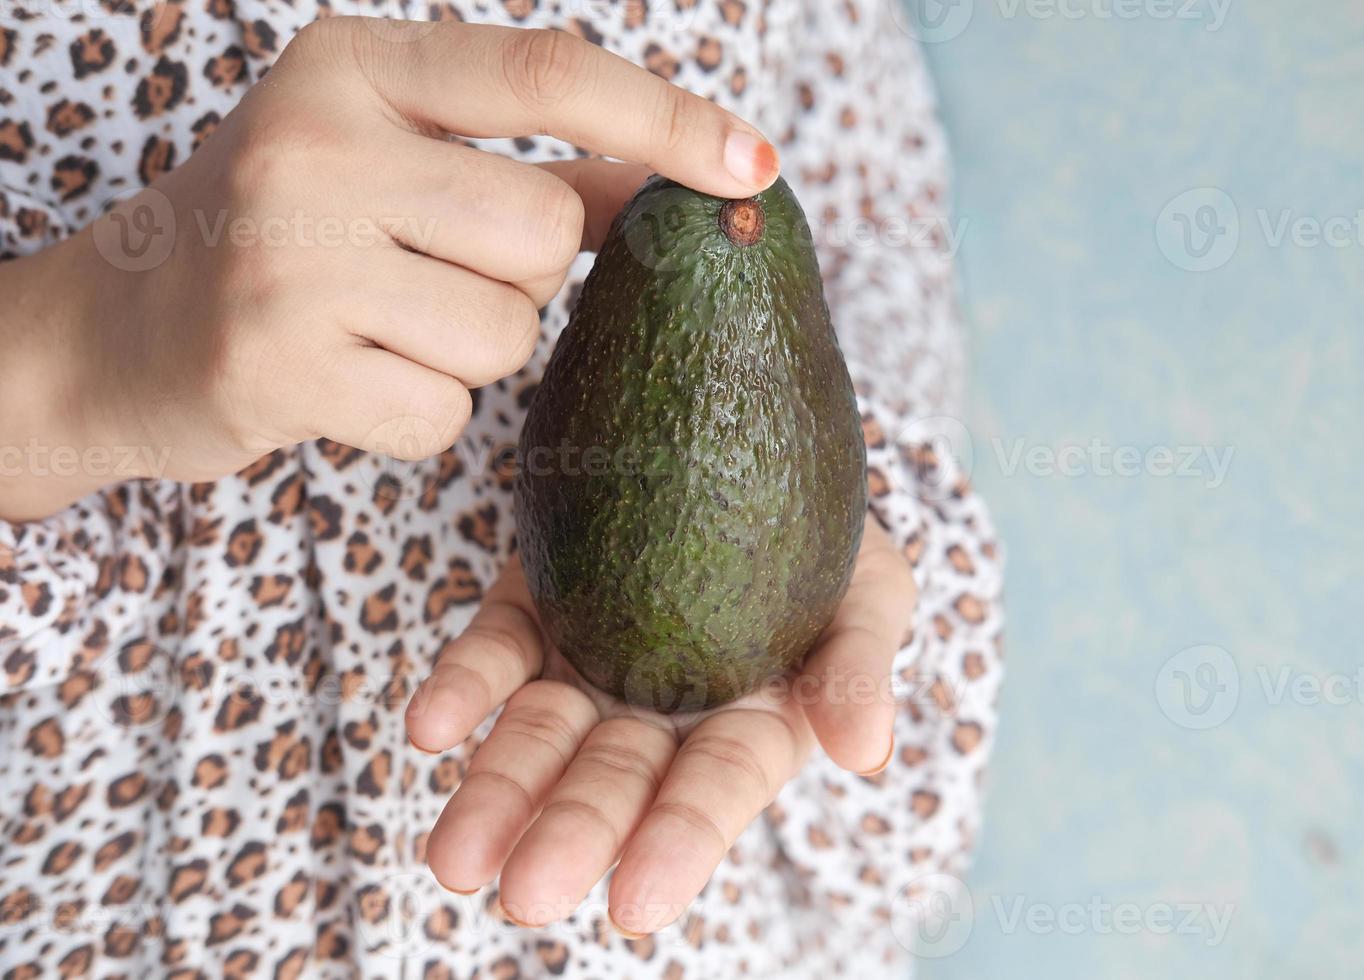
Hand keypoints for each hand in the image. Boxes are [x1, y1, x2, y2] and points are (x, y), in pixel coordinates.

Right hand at [0, 20, 778, 520]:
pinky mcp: (272, 363)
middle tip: (432, 274)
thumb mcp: (394, 161)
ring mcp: (285, 254)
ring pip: (505, 332)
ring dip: (470, 352)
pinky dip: (416, 415)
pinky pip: (443, 415)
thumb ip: (534, 166)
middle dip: (522, 278)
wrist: (113, 329)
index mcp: (353, 65)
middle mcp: (313, 142)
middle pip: (543, 232)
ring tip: (380, 326)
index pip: (547, 73)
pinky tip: (346, 381)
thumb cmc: (285, 235)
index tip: (755, 165)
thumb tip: (680, 177)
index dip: (667, 119)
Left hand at [404, 514, 916, 933]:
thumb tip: (868, 752)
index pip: (713, 790)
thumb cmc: (834, 544)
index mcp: (747, 727)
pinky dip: (463, 690)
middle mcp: (662, 712)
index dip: (679, 842)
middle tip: (524, 897)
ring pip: (540, 737)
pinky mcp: (535, 609)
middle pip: (613, 781)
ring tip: (453, 859)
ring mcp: (592, 662)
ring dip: (497, 792)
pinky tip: (428, 726)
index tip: (635, 907)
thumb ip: (859, 670)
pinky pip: (494, 654)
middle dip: (572, 835)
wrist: (747, 451)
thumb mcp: (870, 596)